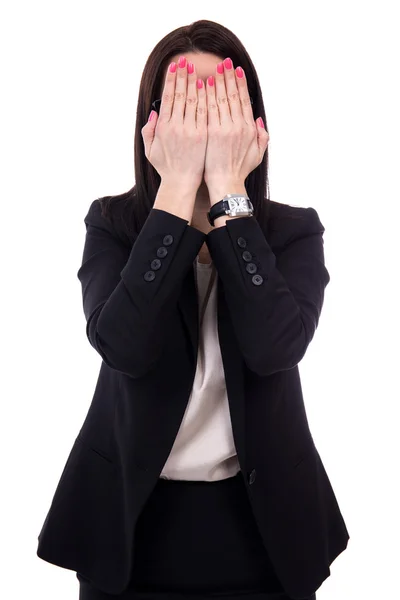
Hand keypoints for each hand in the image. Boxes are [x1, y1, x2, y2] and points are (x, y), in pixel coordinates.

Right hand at [141, 56, 207, 192]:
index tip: (174, 67)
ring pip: (193, 100)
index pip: (168, 97)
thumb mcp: (149, 150)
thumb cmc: (166, 167)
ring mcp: (190, 131)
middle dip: (183, 76)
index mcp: (163, 127)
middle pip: (180, 95)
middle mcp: (176, 126)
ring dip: (195, 83)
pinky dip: (206, 98)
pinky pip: (205, 112)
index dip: (171, 80)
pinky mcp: (202, 136)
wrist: (181, 183)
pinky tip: (208, 87)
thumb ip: (148, 131)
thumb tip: (154, 114)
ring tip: (197, 69)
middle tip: (186, 61)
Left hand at [204, 58, 268, 198]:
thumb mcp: (258, 154)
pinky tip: (204, 84)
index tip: (237, 70)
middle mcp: (238, 126)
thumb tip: (258, 118)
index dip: (240, 83)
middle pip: (233, 95)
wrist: (225, 184)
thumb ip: (262, 136)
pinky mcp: (211, 133)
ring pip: (221, 99)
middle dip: (229, 76)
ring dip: (218, 81)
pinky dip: (207, 95)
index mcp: (249, 128)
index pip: (244, 100)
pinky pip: (209, 109)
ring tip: (214, 67)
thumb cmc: (239, 171)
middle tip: (225, 61)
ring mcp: (224, 128)